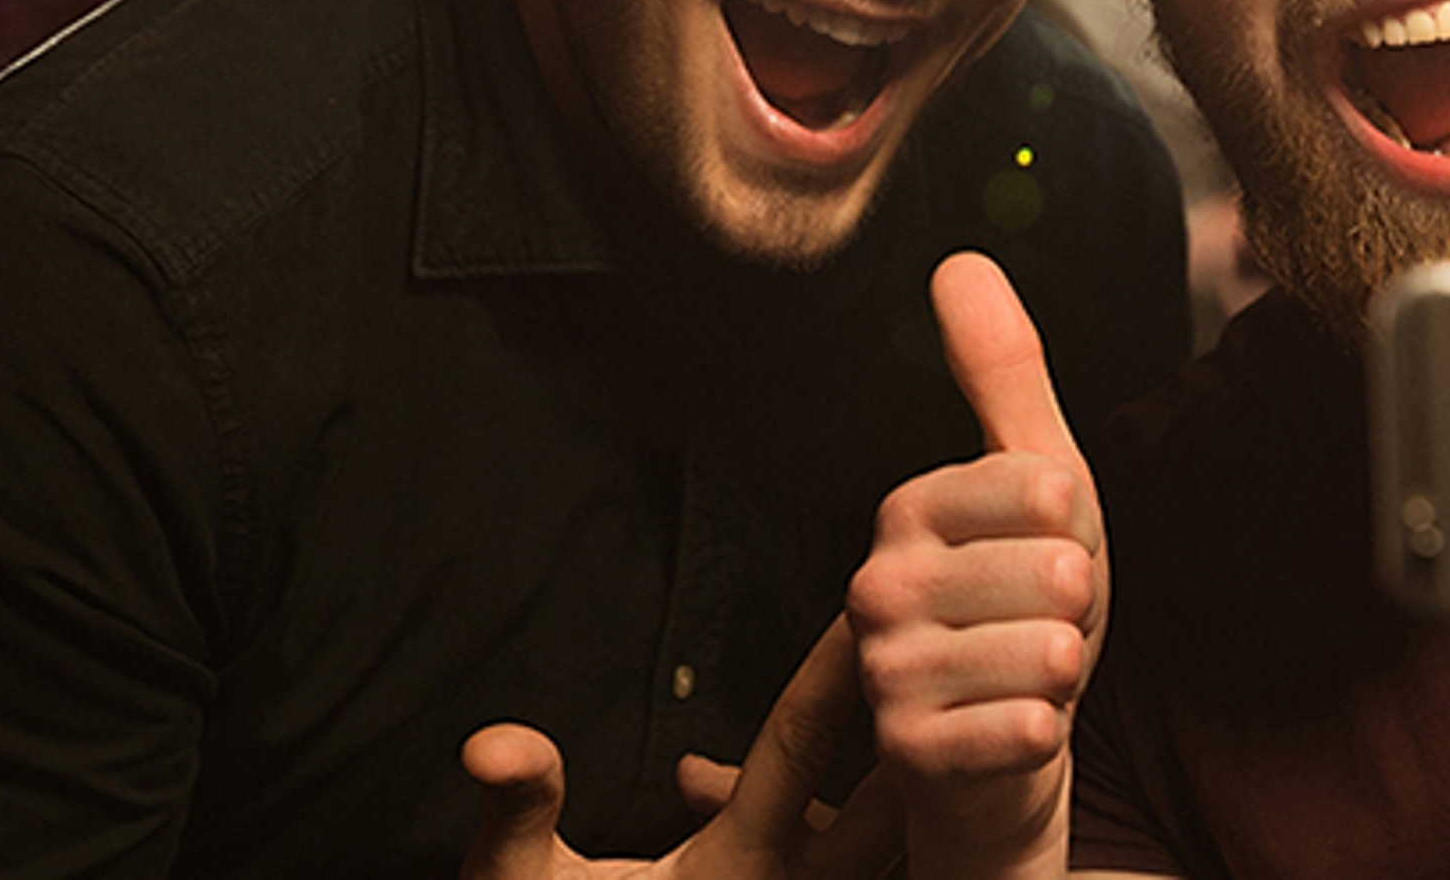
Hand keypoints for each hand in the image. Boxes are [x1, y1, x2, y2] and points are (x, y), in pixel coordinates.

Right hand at [457, 616, 900, 879]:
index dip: (834, 665)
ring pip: (883, 843)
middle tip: (955, 638)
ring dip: (903, 778)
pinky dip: (859, 828)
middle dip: (919, 714)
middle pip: (882, 794)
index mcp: (734, 867)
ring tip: (944, 705)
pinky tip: (849, 795)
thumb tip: (494, 745)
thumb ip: (519, 809)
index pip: (796, 740)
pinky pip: (856, 872)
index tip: (870, 598)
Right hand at [851, 253, 1101, 879]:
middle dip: (1075, 613)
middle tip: (1032, 631)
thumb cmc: (1019, 611)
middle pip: (1060, 572)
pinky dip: (1046, 734)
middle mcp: (879, 582)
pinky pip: (1030, 727)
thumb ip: (1001, 373)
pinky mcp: (909, 752)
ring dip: (1061, 678)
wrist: (996, 756)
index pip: (1050, 488)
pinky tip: (1018, 731)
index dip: (1075, 535)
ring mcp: (887, 670)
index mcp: (908, 507)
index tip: (1039, 560)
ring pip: (1051, 652)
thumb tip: (961, 260)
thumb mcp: (1035, 483)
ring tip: (1023, 680)